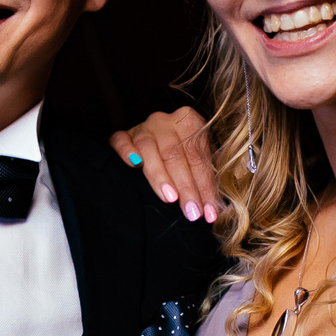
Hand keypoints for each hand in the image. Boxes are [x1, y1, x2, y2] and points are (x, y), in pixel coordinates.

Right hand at [109, 108, 218, 223]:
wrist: (157, 144)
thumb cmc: (182, 159)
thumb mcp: (196, 163)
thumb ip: (204, 179)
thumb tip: (214, 210)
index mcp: (189, 122)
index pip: (198, 158)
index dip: (206, 187)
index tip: (210, 213)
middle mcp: (165, 121)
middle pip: (175, 154)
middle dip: (186, 187)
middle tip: (192, 212)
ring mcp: (142, 127)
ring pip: (149, 148)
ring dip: (160, 175)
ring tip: (170, 199)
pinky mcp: (122, 136)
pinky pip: (121, 140)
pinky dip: (127, 151)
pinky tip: (134, 164)